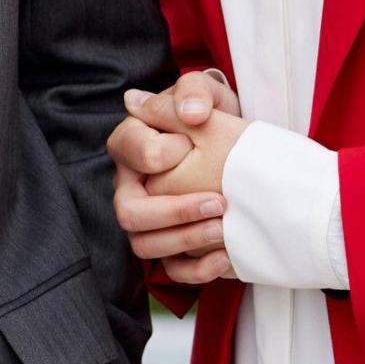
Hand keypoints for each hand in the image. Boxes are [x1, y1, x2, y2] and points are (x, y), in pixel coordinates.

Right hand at [108, 71, 242, 285]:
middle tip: (218, 202)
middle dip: (174, 211)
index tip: (190, 146)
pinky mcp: (171, 245)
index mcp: (131, 143)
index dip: (158, 152)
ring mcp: (148, 220)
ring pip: (145, 245)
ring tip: (223, 228)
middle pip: (128, 212)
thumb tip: (189, 114)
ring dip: (186, 240)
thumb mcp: (207, 93)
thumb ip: (195, 92)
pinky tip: (225, 257)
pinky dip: (197, 270)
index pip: (127, 149)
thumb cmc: (213, 116)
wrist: (237, 147)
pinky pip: (171, 270)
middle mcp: (130, 186)